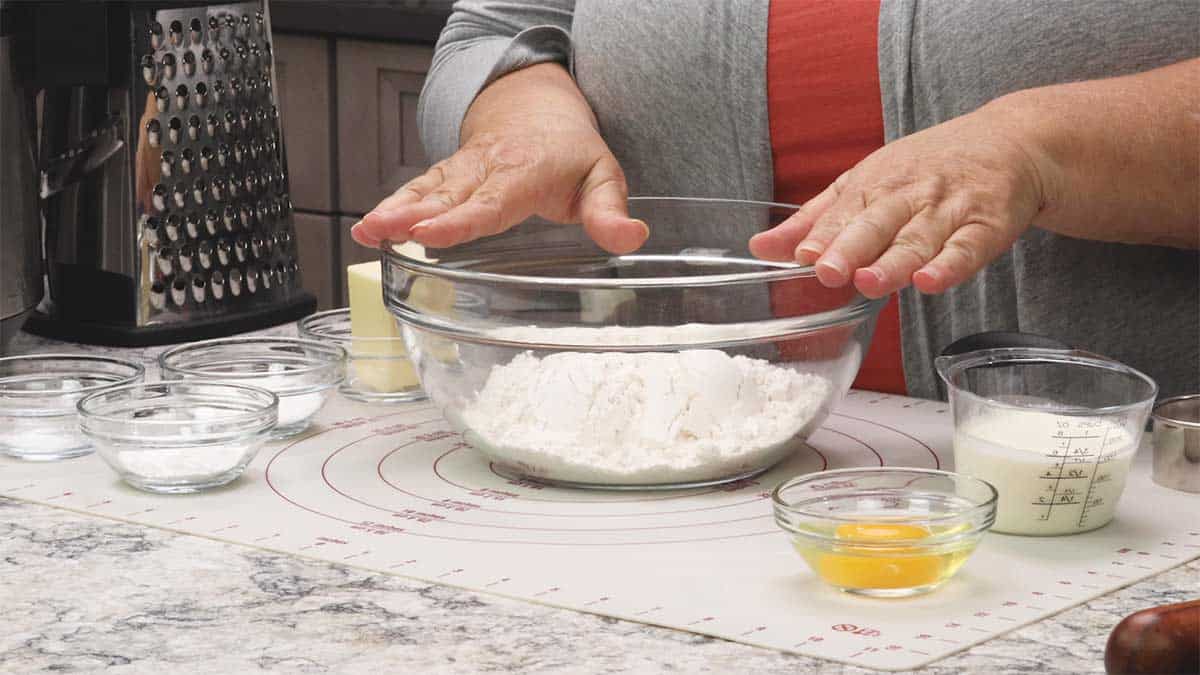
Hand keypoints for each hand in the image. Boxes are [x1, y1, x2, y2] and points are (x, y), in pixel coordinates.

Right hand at [351, 64, 648, 253]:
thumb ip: (610, 210)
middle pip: (448, 196)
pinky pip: (418, 189)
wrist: (536, 106)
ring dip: (394, 210)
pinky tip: (368, 230)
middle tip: (386, 231)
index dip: (461, 220)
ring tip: (367, 232)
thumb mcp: (602, 176)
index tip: (431, 232)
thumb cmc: (570, 150)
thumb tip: (632, 237)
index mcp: (525, 173)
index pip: (491, 202)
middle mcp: (487, 169)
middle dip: (413, 214)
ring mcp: (463, 171)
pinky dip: (392, 206)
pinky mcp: (447, 175)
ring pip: (426, 191)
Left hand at [749, 103, 1048, 297]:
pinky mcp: (988, 225)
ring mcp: (949, 209)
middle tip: (827, 272)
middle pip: (877, 223)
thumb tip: (759, 247)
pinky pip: (968, 248)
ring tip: (870, 282)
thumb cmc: (926, 168)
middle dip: (850, 247)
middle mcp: (909, 194)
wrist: (1010, 142)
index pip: (843, 211)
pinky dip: (950, 265)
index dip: (823, 236)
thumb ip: (814, 220)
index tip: (802, 256)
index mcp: (874, 183)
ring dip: (894, 261)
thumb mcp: (865, 183)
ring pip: (918, 239)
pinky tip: (930, 281)